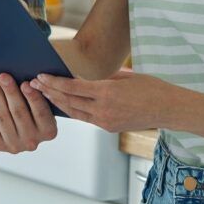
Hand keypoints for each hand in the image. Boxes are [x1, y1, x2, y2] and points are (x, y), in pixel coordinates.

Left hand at [0, 73, 57, 152]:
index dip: (33, 98)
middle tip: (2, 76)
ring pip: (1, 116)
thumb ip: (38, 95)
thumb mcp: (42, 106)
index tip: (25, 83)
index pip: (41, 113)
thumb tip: (27, 79)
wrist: (19, 132)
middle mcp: (32, 141)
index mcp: (48, 131)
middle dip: (9, 91)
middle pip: (18, 112)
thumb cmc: (33, 112)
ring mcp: (14, 145)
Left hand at [32, 69, 171, 132]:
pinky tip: (64, 104)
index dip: (55, 82)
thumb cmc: (150, 87)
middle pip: (69, 101)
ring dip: (58, 102)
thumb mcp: (125, 76)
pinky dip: (73, 110)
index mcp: (107, 92)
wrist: (168, 109)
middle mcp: (103, 109)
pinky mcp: (109, 128)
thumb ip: (103, 78)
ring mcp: (106, 121)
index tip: (41, 76)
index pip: (73, 87)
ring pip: (75, 112)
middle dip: (50, 92)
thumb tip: (83, 78)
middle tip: (34, 84)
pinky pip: (86, 118)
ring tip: (44, 94)